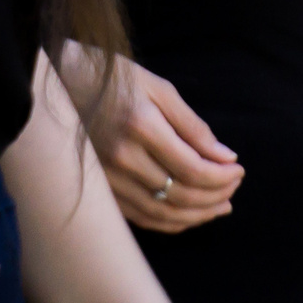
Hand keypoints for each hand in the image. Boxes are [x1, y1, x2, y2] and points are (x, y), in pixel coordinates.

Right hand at [67, 51, 243, 234]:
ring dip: (198, 214)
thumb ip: (193, 125)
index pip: (194, 168)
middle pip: (181, 194)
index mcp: (142, 127)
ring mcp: (109, 178)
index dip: (223, 176)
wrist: (63, 83)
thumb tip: (226, 157)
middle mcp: (123, 158)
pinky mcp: (102, 189)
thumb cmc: (117, 79)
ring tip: (221, 206)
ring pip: (163, 212)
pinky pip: (141, 217)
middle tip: (234, 188)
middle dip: (216, 195)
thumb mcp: (159, 89)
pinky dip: (171, 222)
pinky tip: (190, 215)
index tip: (239, 170)